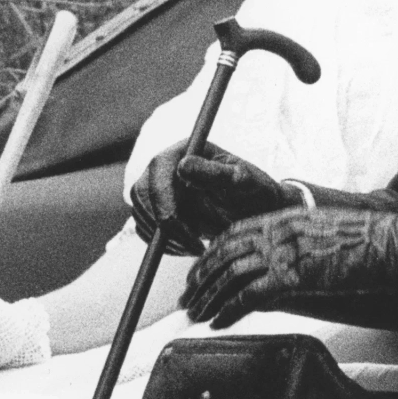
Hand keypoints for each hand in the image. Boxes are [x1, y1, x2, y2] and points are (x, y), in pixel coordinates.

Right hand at [130, 141, 296, 255]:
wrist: (255, 210)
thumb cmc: (254, 191)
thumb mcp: (243, 181)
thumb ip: (217, 173)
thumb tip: (183, 166)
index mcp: (184, 150)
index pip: (158, 171)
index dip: (165, 200)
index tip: (184, 227)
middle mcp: (165, 166)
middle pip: (143, 194)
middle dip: (164, 223)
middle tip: (193, 244)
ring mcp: (157, 188)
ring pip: (142, 213)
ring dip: (165, 236)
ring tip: (197, 246)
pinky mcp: (155, 209)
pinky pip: (145, 229)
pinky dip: (163, 244)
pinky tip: (188, 248)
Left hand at [182, 207, 397, 328]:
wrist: (387, 245)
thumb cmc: (364, 241)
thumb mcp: (321, 233)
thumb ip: (294, 242)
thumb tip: (278, 264)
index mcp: (282, 218)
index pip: (231, 234)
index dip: (209, 255)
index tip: (198, 274)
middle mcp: (276, 232)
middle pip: (223, 254)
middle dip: (200, 279)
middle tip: (186, 299)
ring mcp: (283, 253)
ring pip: (230, 276)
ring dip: (208, 298)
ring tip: (196, 314)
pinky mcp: (293, 276)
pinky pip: (249, 296)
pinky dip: (229, 310)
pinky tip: (218, 322)